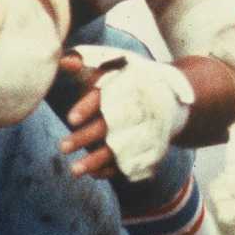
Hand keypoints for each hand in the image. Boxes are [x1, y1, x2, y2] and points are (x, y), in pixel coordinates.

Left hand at [58, 44, 193, 181]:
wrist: (172, 94)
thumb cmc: (131, 80)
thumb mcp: (111, 68)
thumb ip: (85, 64)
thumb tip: (63, 60)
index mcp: (121, 89)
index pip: (102, 97)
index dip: (87, 108)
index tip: (71, 119)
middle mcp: (129, 112)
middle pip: (105, 126)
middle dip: (85, 138)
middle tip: (62, 147)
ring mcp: (137, 132)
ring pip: (115, 149)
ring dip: (95, 160)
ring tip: (74, 170)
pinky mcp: (143, 147)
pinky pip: (128, 161)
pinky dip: (112, 169)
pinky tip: (94, 174)